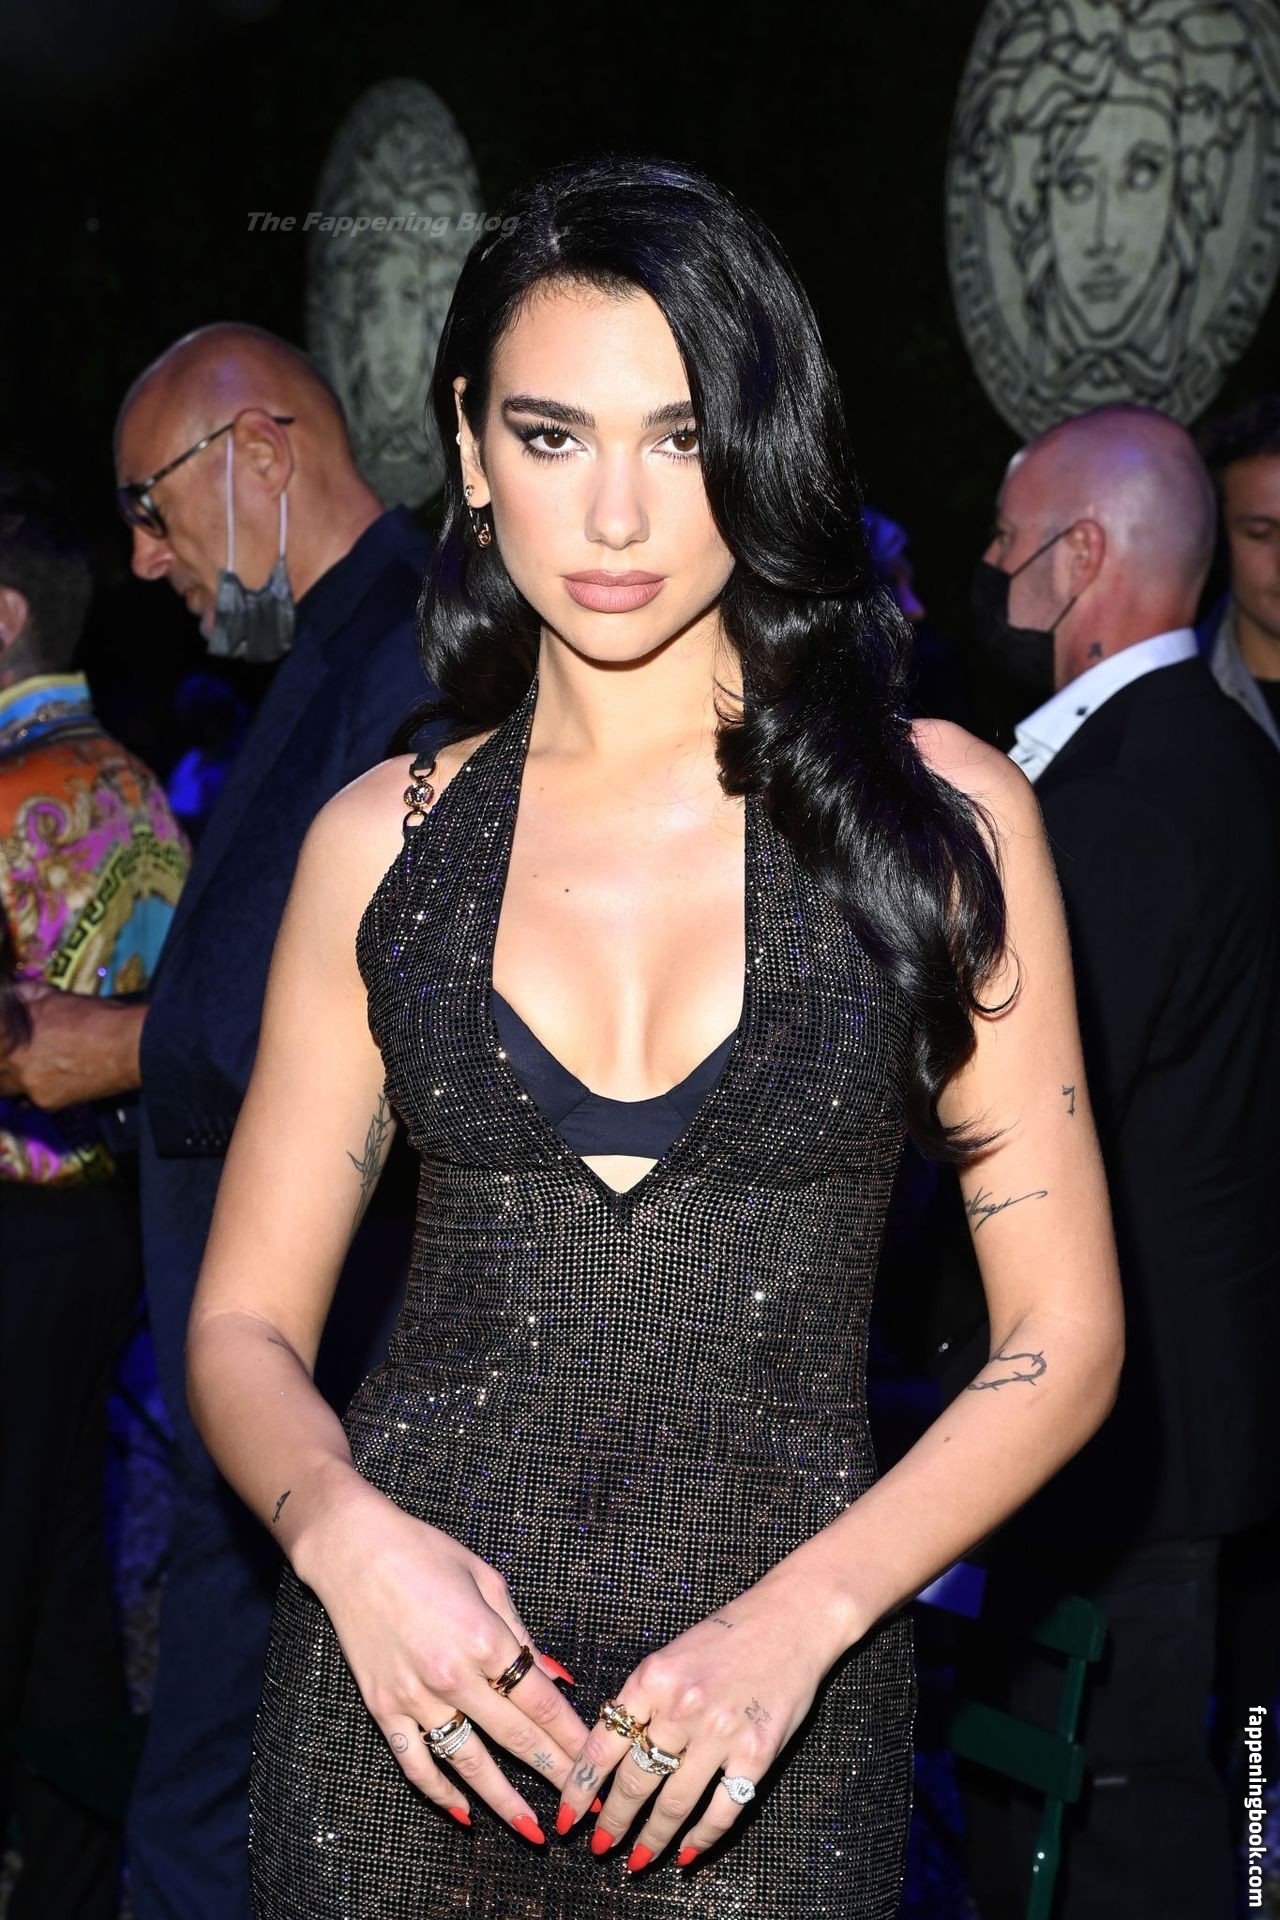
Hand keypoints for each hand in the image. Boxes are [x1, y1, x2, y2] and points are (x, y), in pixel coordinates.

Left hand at [0, 986, 142, 1106]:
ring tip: (29, 1069)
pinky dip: (36, 1091)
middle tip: (14, 1056)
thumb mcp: (54, 995)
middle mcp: (12, 1061)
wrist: (127, 1046)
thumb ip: (24, 996)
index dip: (1, 1035)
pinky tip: (51, 1080)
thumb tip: (9, 995)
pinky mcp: (45, 1103)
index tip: (6, 1034)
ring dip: (13, 1079)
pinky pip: (30, 1100)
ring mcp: (27, 1085)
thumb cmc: (93, 1016)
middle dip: (2, 1060)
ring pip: (7, 1088)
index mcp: (8, 1033)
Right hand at [296, 1480, 594, 1841]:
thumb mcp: (488, 1581)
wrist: (352, 1550)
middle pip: (515, 1737)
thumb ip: (524, 1635)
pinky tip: (462, 1813)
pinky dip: (438, 1792)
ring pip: (468, 1763)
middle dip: (554, 1775)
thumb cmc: (426, 1553)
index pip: (541, 1702)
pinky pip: (415, 1762)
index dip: (572, 1737)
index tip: (595, 1762)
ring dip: (503, 1801)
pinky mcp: (383, 1708)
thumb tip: (559, 1678)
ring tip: (532, 1831)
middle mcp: (453, 1675)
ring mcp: (415, 1696)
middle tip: (581, 1808)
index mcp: (485, 1638)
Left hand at [556, 1565, 854, 1869]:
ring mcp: (720, 1732)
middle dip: (613, 1822)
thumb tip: (611, 1756)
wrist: (790, 1620)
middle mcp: (680, 1707)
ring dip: (652, 1839)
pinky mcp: (756, 1753)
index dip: (580, 1788)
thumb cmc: (726, 1637)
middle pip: (634, 1781)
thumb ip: (641, 1701)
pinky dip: (702, 1838)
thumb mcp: (669, 1657)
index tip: (568, 1818)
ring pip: (674, 1803)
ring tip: (639, 1858)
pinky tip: (688, 1852)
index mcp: (651, 1679)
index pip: (602, 1745)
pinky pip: (722, 1810)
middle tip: (602, 1846)